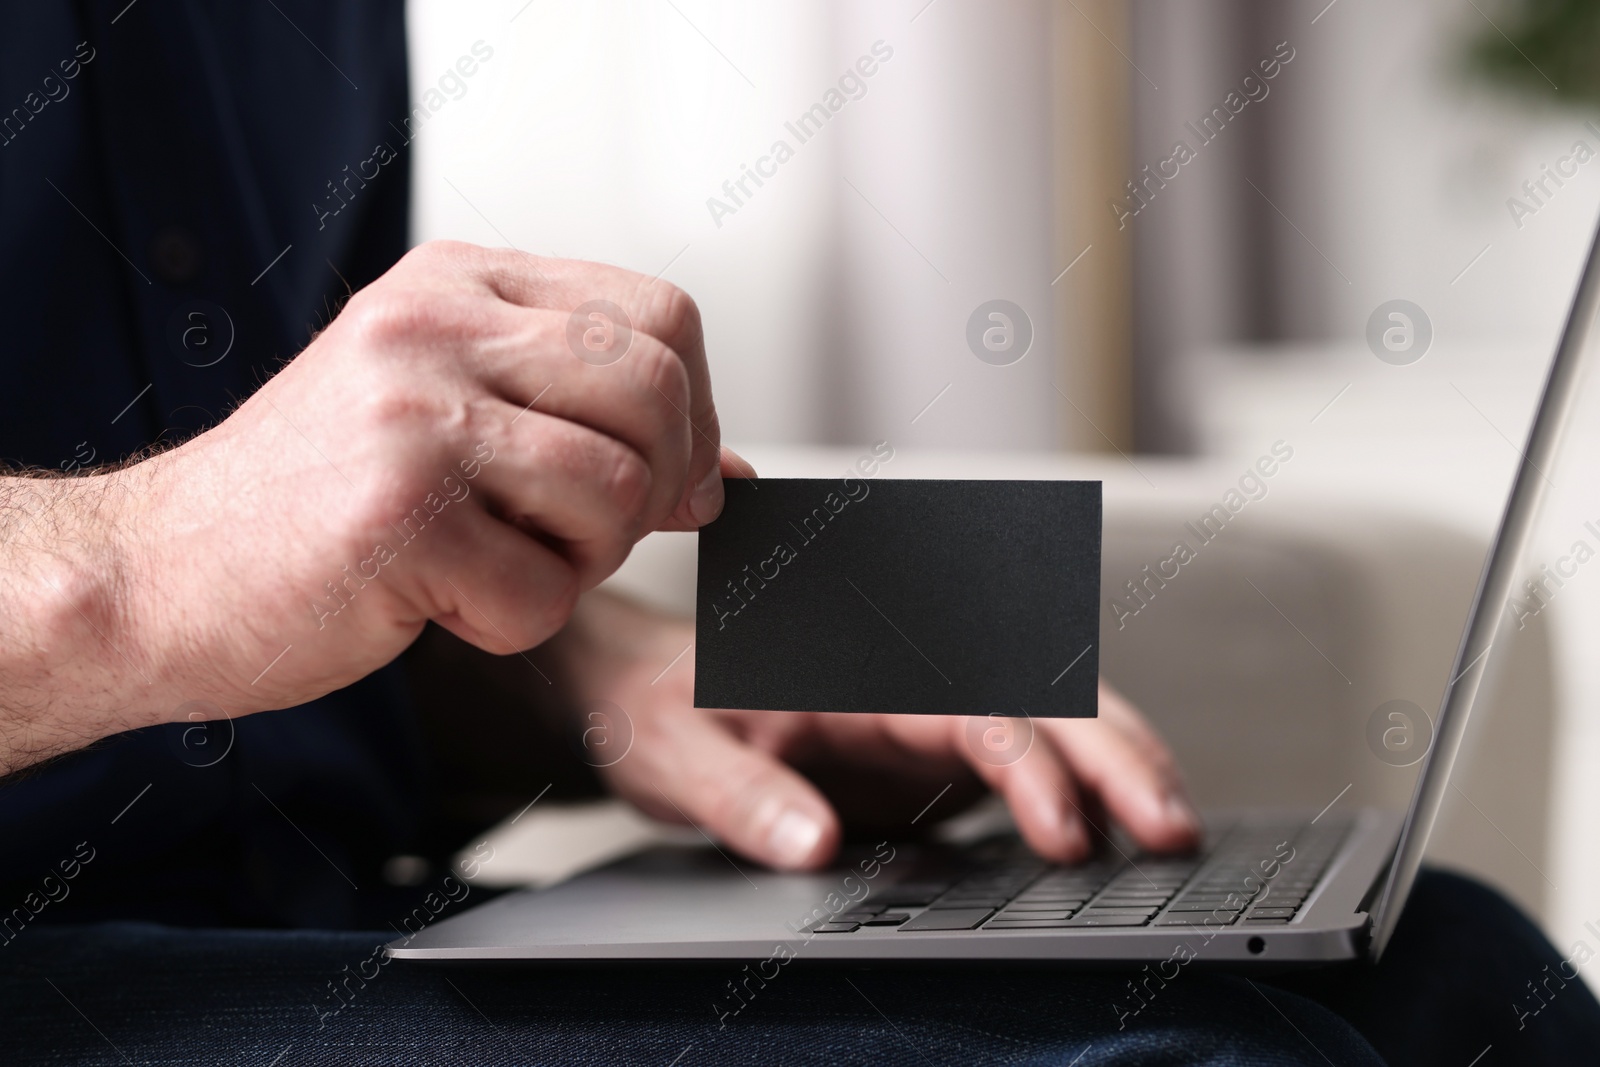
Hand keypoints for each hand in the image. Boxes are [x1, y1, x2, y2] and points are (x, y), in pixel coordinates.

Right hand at [0, 241, 747, 769]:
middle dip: (659, 487)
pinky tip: (442, 602)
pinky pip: (547, 593)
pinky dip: (513, 623)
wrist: (159, 574)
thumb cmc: (314, 501)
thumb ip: (583, 416)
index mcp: (458, 284)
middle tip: (589, 533)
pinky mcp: (396, 518)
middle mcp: (436, 329)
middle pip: (658, 391)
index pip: (661, 316)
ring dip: (582, 561)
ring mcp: (414, 416)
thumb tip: (727, 474)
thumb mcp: (449, 411)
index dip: (698, 412)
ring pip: (619, 494)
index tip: (675, 477)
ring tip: (500, 560)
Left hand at [563, 593, 1200, 868]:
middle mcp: (910, 683)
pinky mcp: (933, 753)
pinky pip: (1029, 758)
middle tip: (1174, 827)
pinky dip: (1088, 786)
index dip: (1028, 770)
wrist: (645, 691)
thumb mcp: (679, 756)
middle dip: (1116, 758)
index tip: (1063, 834)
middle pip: (1040, 701)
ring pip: (1052, 720)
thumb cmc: (661, 710)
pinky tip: (1126, 832)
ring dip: (1119, 764)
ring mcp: (929, 716)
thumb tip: (816, 845)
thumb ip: (743, 797)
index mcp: (861, 674)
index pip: (972, 712)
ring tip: (1177, 826)